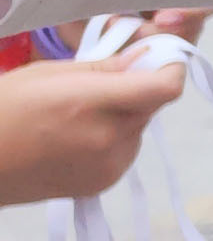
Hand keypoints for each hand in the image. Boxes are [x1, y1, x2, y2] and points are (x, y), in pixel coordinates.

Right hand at [0, 38, 188, 201]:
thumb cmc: (1, 110)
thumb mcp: (47, 74)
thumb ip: (104, 67)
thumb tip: (145, 56)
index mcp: (94, 104)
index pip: (165, 88)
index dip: (169, 68)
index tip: (158, 58)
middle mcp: (109, 138)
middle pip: (151, 105)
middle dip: (138, 89)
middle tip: (104, 84)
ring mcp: (109, 165)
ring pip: (139, 128)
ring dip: (124, 116)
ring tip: (79, 115)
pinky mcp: (102, 183)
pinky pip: (124, 150)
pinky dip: (112, 139)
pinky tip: (75, 138)